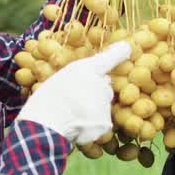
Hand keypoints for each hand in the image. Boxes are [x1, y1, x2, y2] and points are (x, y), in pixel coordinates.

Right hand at [16, 41, 132, 143]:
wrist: (46, 122)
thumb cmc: (46, 99)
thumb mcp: (59, 78)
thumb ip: (79, 75)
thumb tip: (97, 77)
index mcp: (87, 68)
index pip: (110, 57)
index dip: (120, 52)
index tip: (128, 47)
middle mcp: (101, 82)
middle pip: (104, 86)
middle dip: (95, 92)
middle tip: (75, 99)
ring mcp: (105, 103)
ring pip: (102, 106)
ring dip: (93, 110)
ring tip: (72, 115)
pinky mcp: (106, 121)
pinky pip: (101, 123)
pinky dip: (92, 127)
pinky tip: (77, 127)